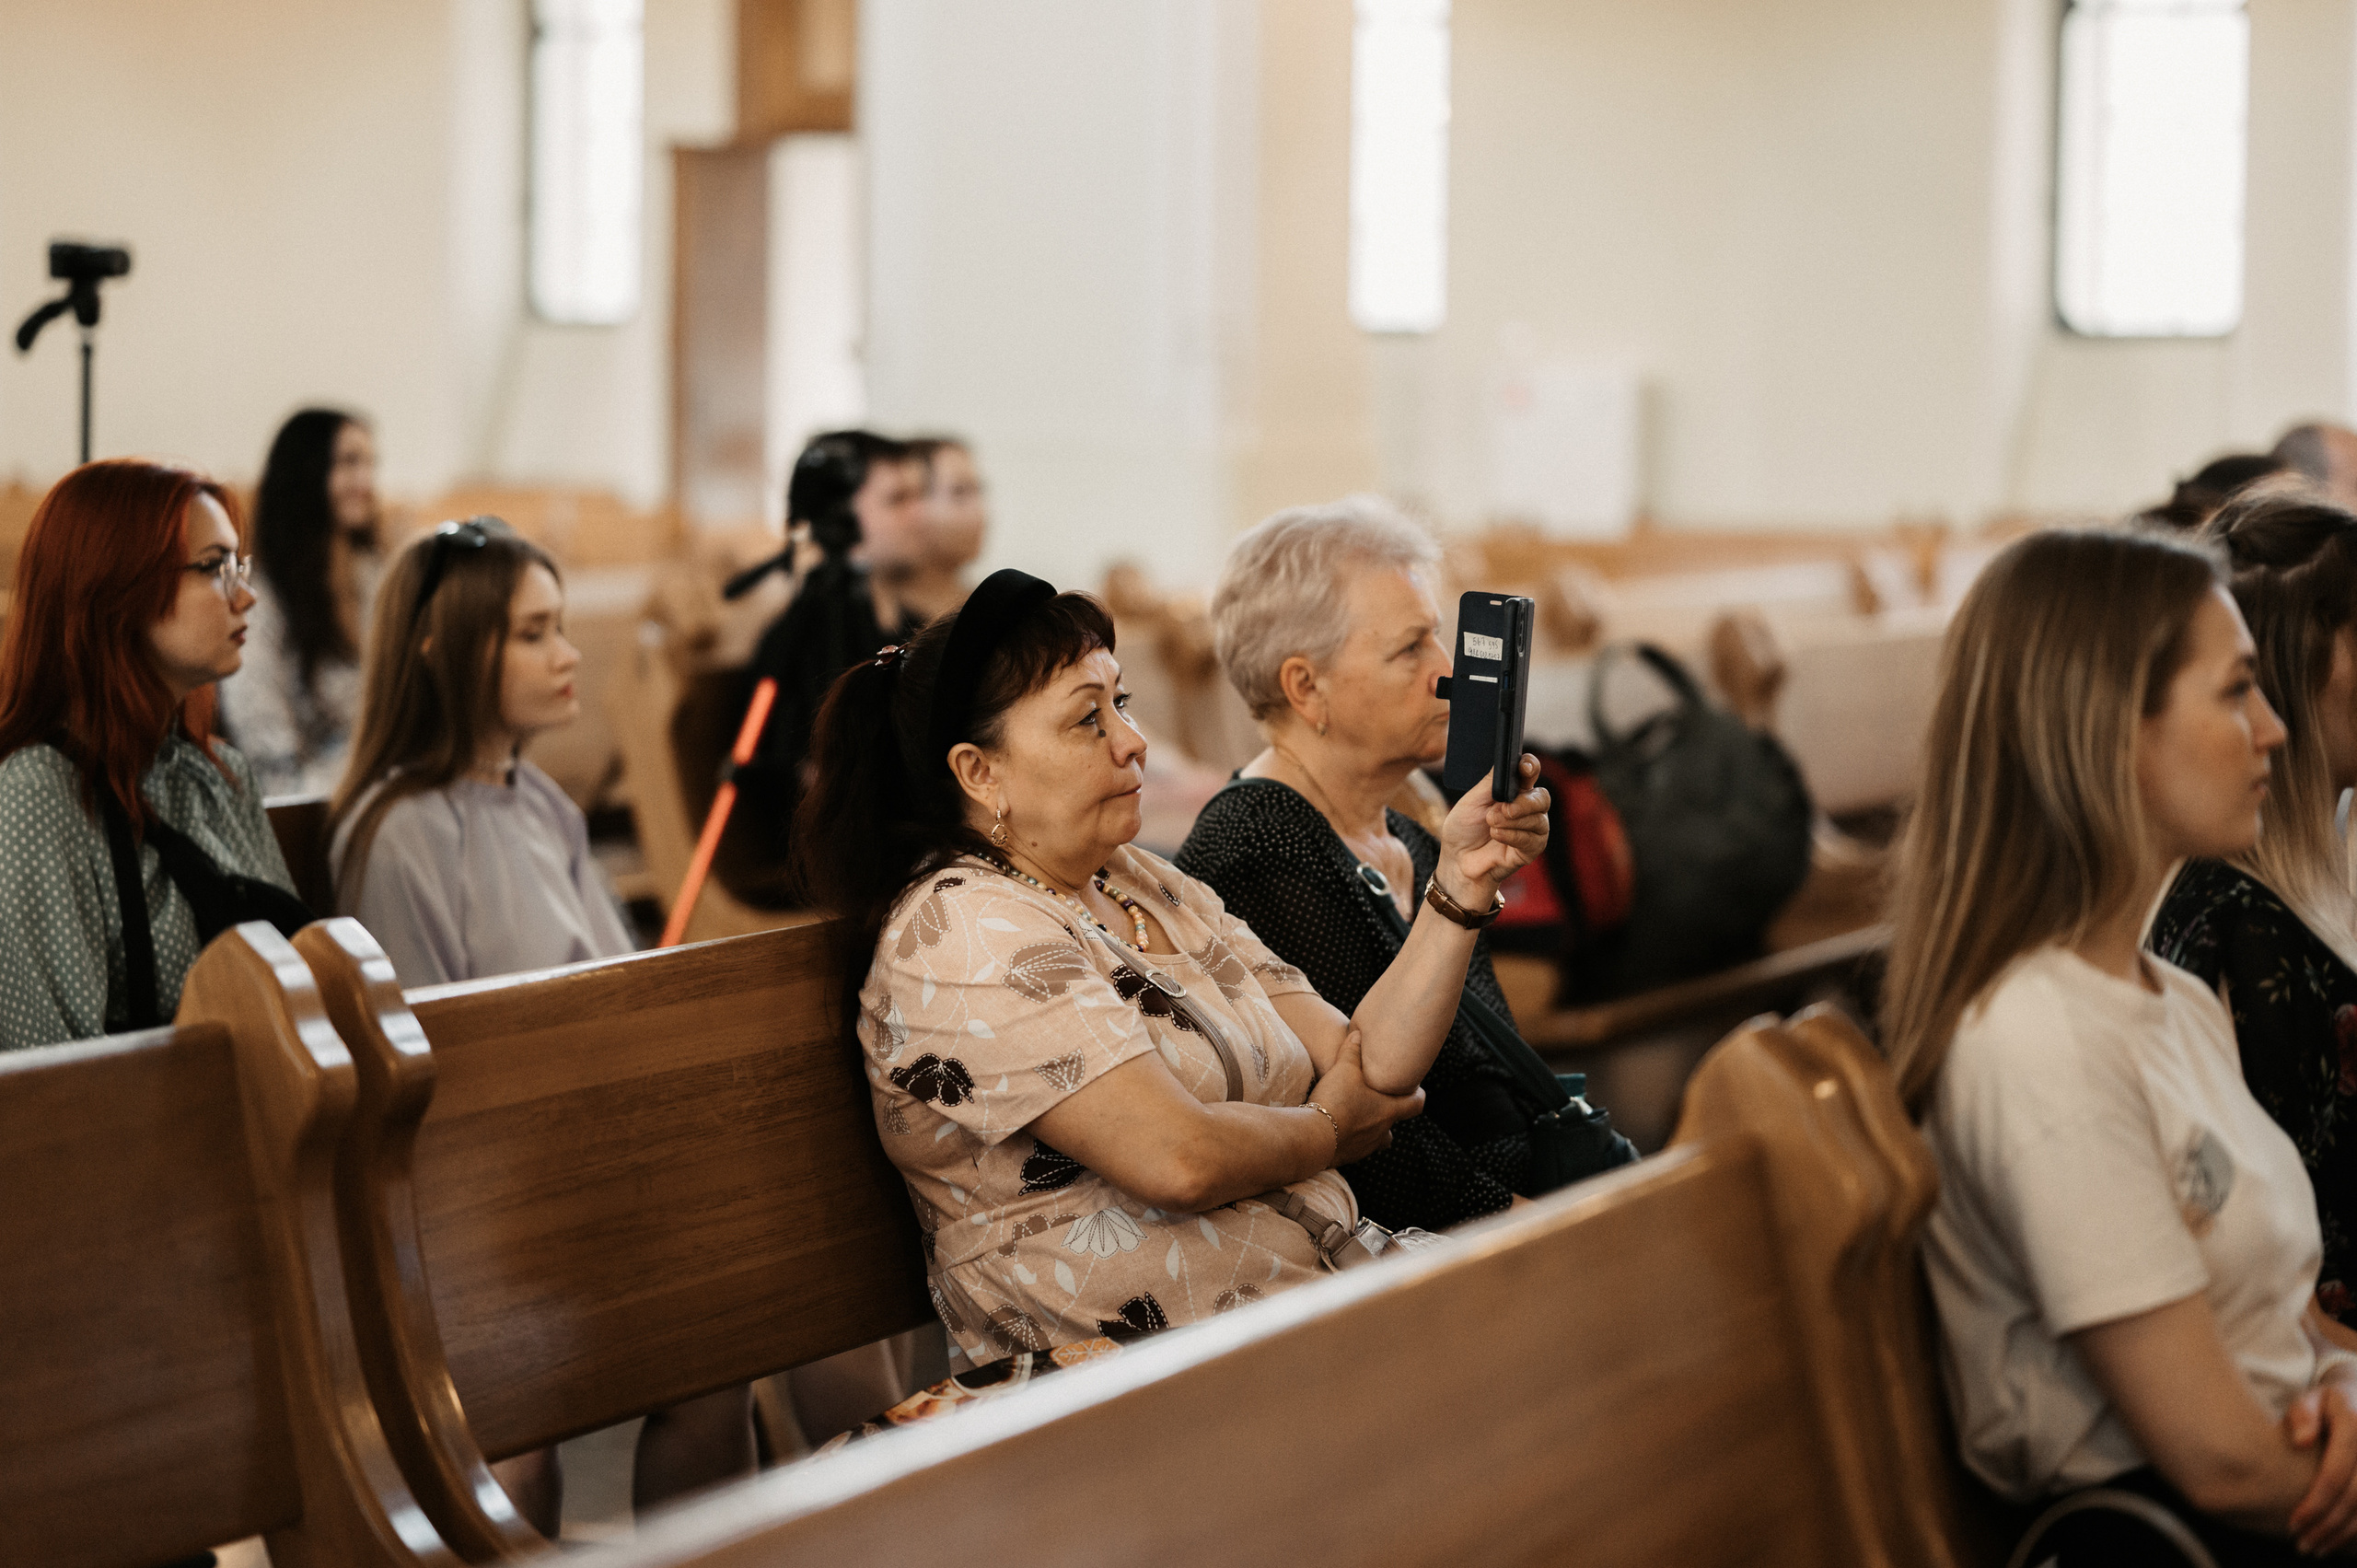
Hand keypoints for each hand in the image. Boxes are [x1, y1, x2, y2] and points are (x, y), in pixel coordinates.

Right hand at [1308, 1026, 1425, 1164]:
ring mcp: (1367, 1147)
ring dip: (1370, 1127)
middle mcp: (1382, 1131)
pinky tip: (1336, 1127)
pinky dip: (1351, 1138)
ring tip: (1354, 1114)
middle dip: (1387, 1111)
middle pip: (1394, 1123)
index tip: (1410, 1087)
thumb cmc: (1336, 1101)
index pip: (1416, 1104)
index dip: (1416, 1094)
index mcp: (1389, 1110)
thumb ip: (1352, 1051)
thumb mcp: (1344, 1069)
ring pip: (1376, 1137)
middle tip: (1375, 1098)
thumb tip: (1357, 1034)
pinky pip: (1357, 1146)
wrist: (1314, 1138)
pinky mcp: (1350, 1157)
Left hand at [1436, 753, 1549, 903]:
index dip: (1530, 766)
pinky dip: (1513, 836)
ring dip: (1511, 822)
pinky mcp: (1531, 848)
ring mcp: (1532, 828)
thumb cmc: (1464, 828)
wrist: (1458, 860)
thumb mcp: (1472, 800)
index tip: (1523, 767)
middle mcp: (1527, 807)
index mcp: (1513, 790)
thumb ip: (1491, 782)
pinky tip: (1497, 836)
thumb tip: (1504, 761)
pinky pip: (1532, 839)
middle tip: (1504, 808)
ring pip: (1538, 819)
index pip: (1529, 771)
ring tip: (1491, 825)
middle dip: (1524, 802)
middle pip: (1541, 797)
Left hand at [2286, 1371, 2356, 1551]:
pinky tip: (2338, 1539)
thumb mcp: (2310, 1398)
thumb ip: (2302, 1415)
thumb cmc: (2326, 1403)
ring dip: (2344, 1533)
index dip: (2315, 1503)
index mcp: (2354, 1426)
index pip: (2335, 1474)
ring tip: (2317, 1547)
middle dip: (2327, 1525)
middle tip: (2302, 1545)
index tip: (2293, 1523)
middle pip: (2354, 1498)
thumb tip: (2301, 1442)